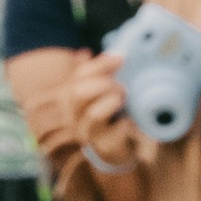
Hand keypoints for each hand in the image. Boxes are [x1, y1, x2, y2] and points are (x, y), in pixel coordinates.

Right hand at [65, 48, 135, 165]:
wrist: (117, 148)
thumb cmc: (110, 114)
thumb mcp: (103, 91)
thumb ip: (98, 73)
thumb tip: (97, 53)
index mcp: (72, 96)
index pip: (79, 75)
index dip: (100, 64)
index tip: (121, 58)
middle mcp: (73, 114)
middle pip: (76, 93)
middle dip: (103, 84)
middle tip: (121, 87)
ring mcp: (86, 131)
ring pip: (92, 113)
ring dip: (112, 101)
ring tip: (124, 101)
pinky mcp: (102, 144)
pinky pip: (113, 133)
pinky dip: (124, 123)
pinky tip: (128, 120)